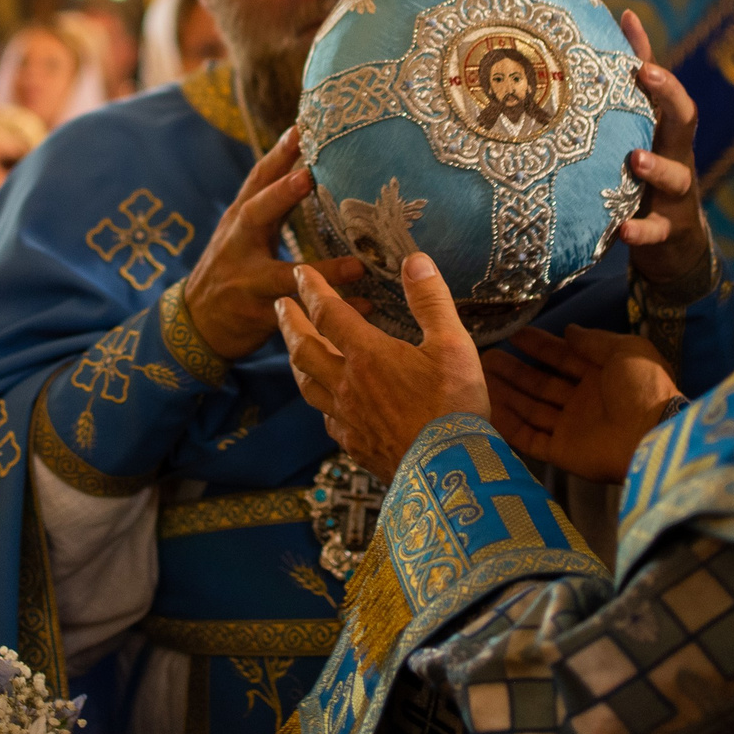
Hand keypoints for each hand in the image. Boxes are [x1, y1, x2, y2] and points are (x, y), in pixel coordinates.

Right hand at [183, 127, 366, 361]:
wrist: (194, 324)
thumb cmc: (230, 269)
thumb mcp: (242, 233)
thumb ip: (273, 205)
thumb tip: (312, 167)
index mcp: (240, 220)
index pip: (258, 180)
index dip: (277, 154)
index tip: (300, 127)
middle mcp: (238, 244)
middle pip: (255, 214)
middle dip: (280, 193)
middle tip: (307, 175)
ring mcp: (245, 281)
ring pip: (281, 275)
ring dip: (322, 271)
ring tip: (358, 265)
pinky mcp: (255, 315)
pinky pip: (296, 315)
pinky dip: (329, 313)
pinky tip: (363, 309)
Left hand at [276, 254, 487, 478]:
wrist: (448, 472)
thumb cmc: (453, 406)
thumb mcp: (452, 345)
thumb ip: (430, 300)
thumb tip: (414, 260)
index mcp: (368, 355)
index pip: (328, 313)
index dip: (312, 288)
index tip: (300, 272)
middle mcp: (347, 385)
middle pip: (304, 349)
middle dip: (289, 322)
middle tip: (280, 305)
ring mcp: (347, 419)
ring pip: (307, 385)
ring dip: (297, 361)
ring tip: (295, 349)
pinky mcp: (354, 446)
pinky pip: (326, 418)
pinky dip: (322, 401)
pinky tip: (329, 402)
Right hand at [486, 326, 680, 483]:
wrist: (650, 436)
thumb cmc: (641, 388)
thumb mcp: (625, 350)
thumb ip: (594, 340)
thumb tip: (569, 329)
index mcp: (601, 376)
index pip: (563, 358)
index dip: (540, 346)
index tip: (515, 334)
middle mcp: (583, 402)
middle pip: (541, 383)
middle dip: (515, 370)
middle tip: (487, 356)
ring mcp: (571, 428)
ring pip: (531, 408)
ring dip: (507, 393)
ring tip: (479, 378)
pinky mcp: (561, 451)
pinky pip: (529, 437)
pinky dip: (509, 425)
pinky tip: (488, 409)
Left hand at [615, 11, 714, 290]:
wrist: (673, 245)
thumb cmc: (651, 171)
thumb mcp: (647, 125)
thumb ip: (638, 74)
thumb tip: (626, 13)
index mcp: (669, 131)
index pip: (674, 97)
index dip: (662, 78)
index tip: (641, 61)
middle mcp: (678, 156)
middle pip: (684, 124)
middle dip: (670, 99)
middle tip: (648, 76)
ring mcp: (676, 195)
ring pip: (676, 178)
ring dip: (657, 167)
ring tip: (635, 159)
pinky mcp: (667, 232)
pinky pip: (657, 232)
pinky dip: (641, 232)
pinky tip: (621, 230)